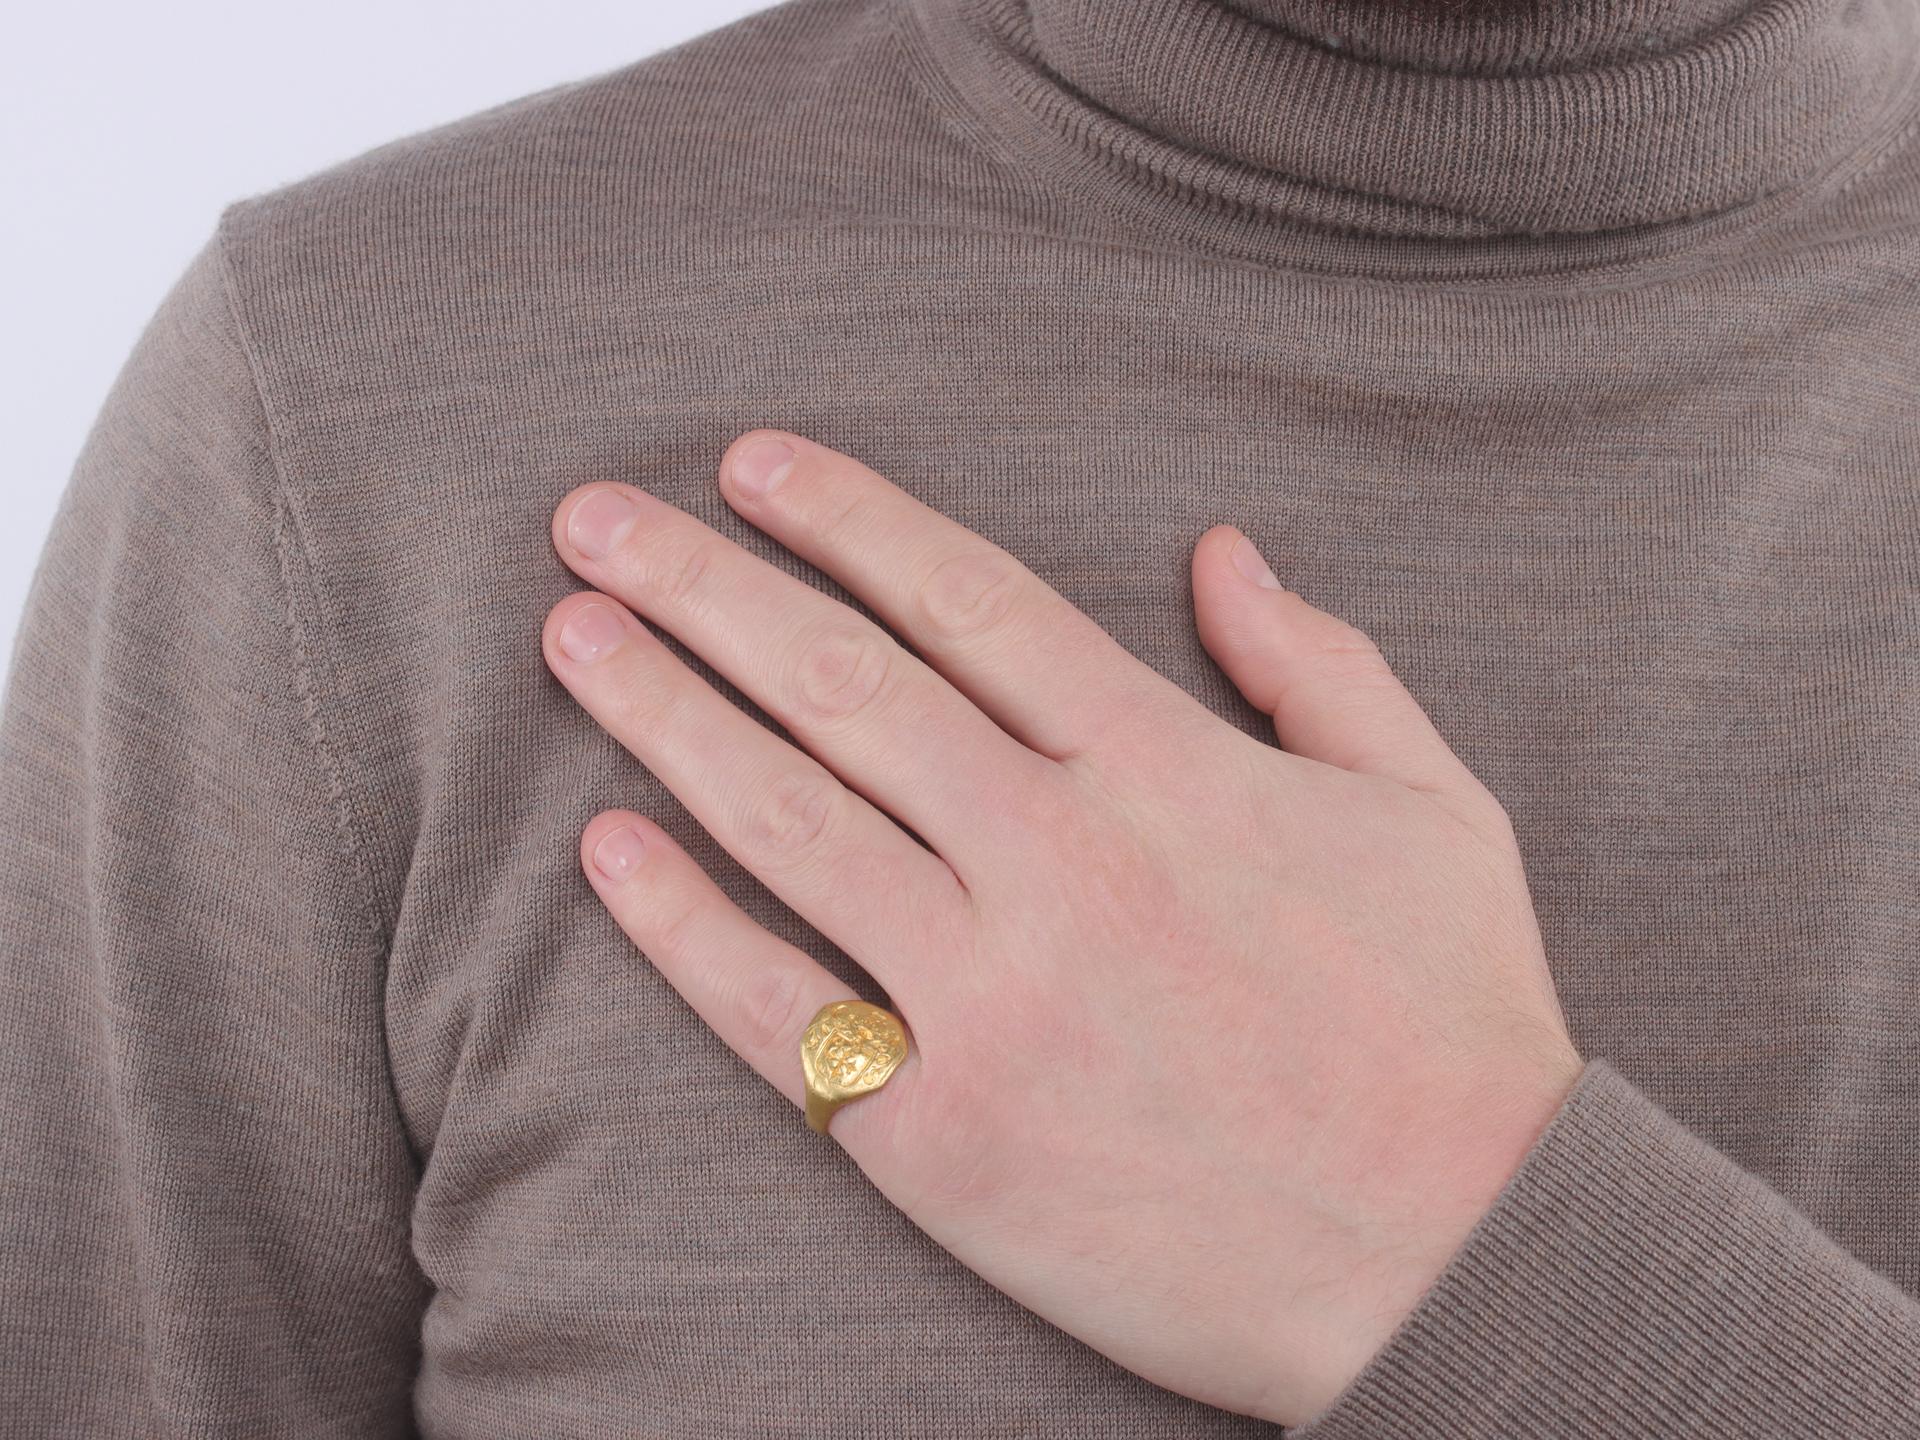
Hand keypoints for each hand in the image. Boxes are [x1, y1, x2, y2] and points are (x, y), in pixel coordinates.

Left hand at [541, 431, 1583, 1425]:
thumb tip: (1224, 551)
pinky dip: (679, 925)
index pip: (968, 600)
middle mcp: (1060, 857)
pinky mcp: (941, 1133)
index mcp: (1170, 767)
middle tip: (594, 520)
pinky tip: (604, 850)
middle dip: (703, 583)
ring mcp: (990, 996)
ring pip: (786, 817)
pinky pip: (776, 1008)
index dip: (847, 517)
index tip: (752, 465)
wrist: (1458, 1264)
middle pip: (842, 680)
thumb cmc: (1457, 1033)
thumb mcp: (1434, 810)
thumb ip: (1321, 666)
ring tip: (574, 636)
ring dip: (663, 712)